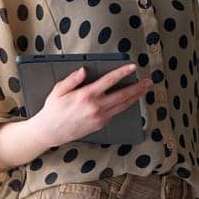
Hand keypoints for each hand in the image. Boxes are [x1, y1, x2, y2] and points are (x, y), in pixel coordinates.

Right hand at [34, 63, 149, 147]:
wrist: (51, 132)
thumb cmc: (53, 110)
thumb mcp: (59, 90)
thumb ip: (73, 79)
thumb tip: (84, 70)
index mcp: (86, 95)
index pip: (109, 81)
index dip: (123, 73)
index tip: (133, 67)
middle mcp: (96, 107)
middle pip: (123, 95)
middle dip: (137, 87)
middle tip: (148, 81)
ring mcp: (100, 117)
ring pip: (123, 106)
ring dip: (136, 97)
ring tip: (144, 90)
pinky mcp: (101, 125)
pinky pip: (116, 112)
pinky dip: (125, 105)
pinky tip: (130, 100)